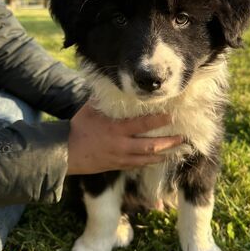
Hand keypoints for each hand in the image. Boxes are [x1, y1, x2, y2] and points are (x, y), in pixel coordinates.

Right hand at [67, 103, 181, 174]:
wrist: (66, 153)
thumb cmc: (79, 128)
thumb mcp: (90, 109)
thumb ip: (105, 99)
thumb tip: (115, 84)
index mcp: (116, 129)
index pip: (142, 124)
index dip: (159, 121)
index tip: (172, 116)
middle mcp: (122, 145)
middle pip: (151, 145)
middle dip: (169, 142)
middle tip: (183, 137)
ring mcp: (121, 157)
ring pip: (148, 158)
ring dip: (165, 153)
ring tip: (179, 149)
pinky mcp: (119, 166)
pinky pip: (140, 165)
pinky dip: (152, 161)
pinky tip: (162, 158)